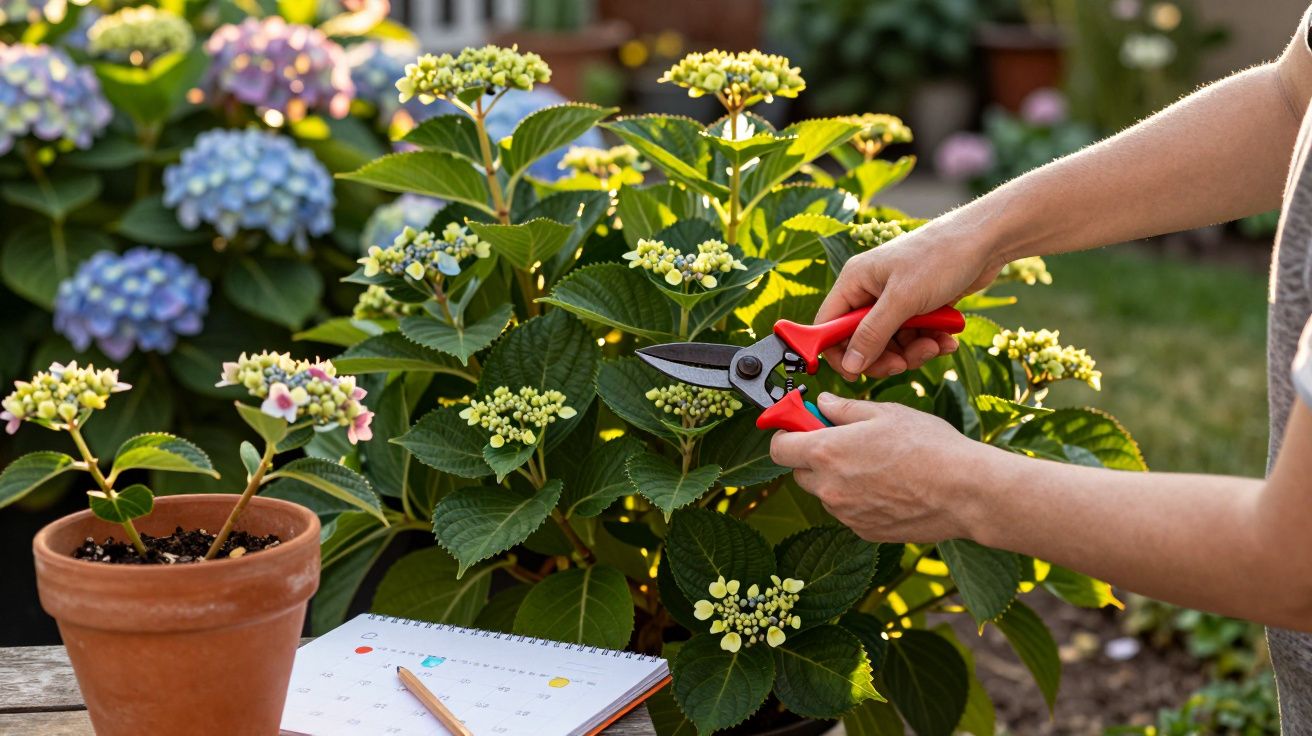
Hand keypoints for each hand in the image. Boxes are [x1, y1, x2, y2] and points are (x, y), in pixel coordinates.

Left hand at [769, 393, 990, 542]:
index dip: (787, 434)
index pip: (779, 448)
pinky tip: (889, 487)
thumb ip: (845, 409)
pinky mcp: (864, 532)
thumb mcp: (886, 413)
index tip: (802, 426)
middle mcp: (829, 488)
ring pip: (825, 494)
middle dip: (814, 457)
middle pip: (800, 472)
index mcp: (827, 452)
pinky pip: (848, 512)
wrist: (964, 492)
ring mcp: (845, 514)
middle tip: (845, 442)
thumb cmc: (929, 447)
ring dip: (837, 480)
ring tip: (877, 466)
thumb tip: (823, 404)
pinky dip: (858, 500)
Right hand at [817, 217, 1002, 378]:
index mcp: (855, 281)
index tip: (856, 374)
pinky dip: (929, 343)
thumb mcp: (903, 299)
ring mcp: (895, 300)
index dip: (839, 353)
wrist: (986, 241)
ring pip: (891, 344)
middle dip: (885, 356)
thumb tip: (849, 365)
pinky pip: (913, 337)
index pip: (829, 325)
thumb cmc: (940, 257)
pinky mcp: (917, 307)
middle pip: (861, 341)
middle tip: (904, 363)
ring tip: (936, 345)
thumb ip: (872, 334)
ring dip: (913, 352)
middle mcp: (870, 291)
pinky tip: (947, 340)